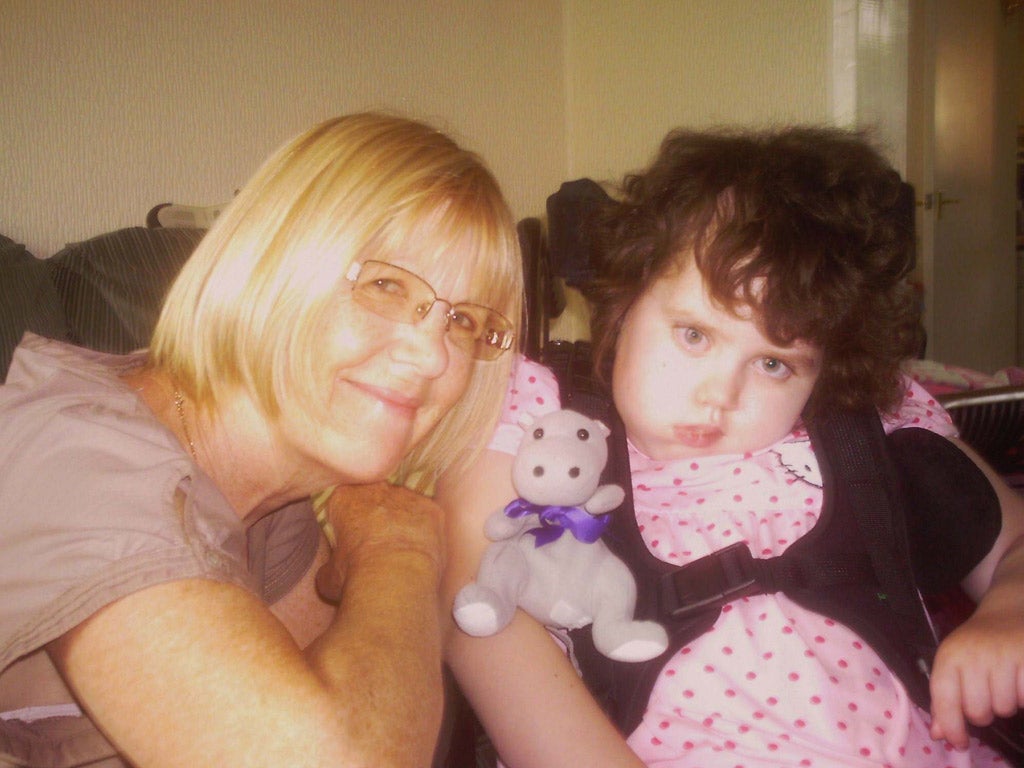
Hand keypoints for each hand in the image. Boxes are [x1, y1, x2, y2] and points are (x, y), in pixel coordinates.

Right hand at [315, 482, 444, 602]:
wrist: (394, 577)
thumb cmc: (354, 575)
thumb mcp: (328, 576)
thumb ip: (330, 566)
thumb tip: (329, 574)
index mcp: (344, 498)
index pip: (344, 502)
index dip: (348, 521)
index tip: (351, 540)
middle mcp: (377, 488)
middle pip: (376, 499)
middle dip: (377, 517)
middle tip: (378, 546)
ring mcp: (408, 496)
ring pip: (405, 505)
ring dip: (404, 522)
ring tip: (403, 552)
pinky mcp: (432, 508)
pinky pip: (428, 517)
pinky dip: (426, 532)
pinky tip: (422, 552)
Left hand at [929, 605, 1023, 748]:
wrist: (1006, 613)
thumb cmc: (976, 645)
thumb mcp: (953, 665)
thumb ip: (944, 699)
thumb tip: (940, 734)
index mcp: (950, 657)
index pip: (945, 700)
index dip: (951, 727)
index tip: (959, 743)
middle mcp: (974, 655)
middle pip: (978, 712)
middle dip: (983, 713)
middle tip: (986, 697)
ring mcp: (1003, 656)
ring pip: (1004, 709)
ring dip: (1005, 704)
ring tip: (1003, 684)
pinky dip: (1022, 695)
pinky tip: (1018, 680)